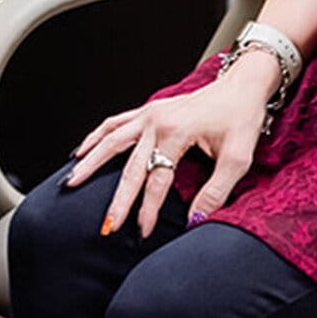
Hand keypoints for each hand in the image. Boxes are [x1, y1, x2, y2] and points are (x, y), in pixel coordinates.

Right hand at [66, 70, 271, 236]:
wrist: (243, 85)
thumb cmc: (241, 118)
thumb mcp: (237, 159)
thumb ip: (215, 192)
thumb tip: (194, 221)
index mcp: (176, 132)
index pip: (156, 181)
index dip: (148, 210)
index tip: (141, 232)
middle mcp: (157, 121)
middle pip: (130, 167)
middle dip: (118, 199)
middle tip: (106, 225)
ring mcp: (150, 113)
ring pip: (111, 141)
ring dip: (91, 162)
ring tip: (73, 182)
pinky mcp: (150, 110)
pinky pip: (115, 123)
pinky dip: (97, 136)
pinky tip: (82, 149)